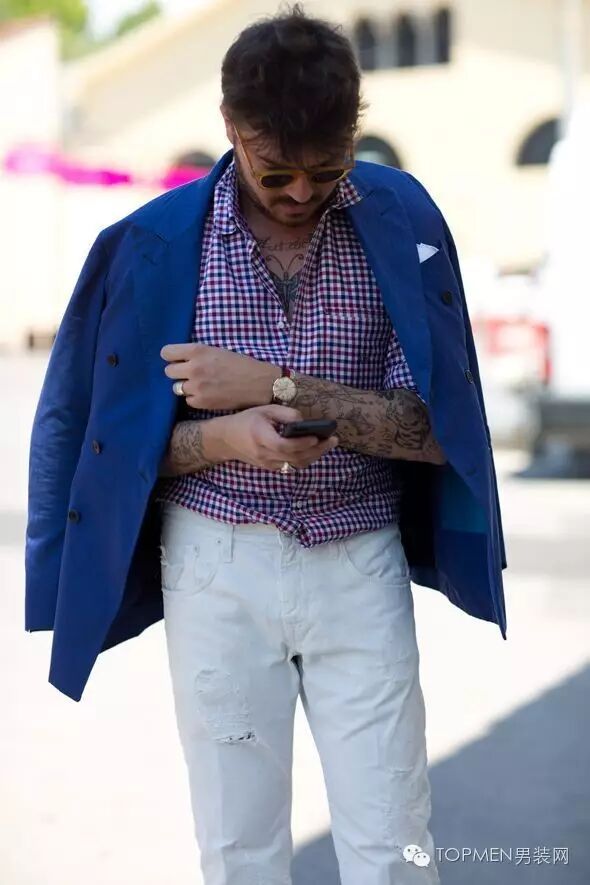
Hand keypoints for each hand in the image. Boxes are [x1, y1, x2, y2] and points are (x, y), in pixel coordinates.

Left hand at [160, 342, 275, 409]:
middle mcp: (194, 368)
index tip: (177, 360)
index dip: (171, 357)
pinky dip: (195, 398)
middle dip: (178, 372)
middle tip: (191, 374)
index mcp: (197, 351)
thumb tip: (178, 358)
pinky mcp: (201, 402)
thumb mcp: (217, 350)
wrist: (260, 384)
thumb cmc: (241, 364)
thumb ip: (196, 354)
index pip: (166, 353)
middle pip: (168, 371)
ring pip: (176, 387)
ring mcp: (196, 387)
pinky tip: (208, 394)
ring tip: (201, 385)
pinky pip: (188, 400)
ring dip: (186, 386)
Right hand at [219, 405, 338, 470]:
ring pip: (296, 464)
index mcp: (261, 438)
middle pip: (294, 458)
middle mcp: (264, 454)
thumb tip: (304, 421)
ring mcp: (268, 464)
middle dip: (317, 450)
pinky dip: (305, 459)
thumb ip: (285, 414)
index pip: (284, 446)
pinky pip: (292, 466)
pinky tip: (315, 450)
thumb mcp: (265, 410)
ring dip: (314, 456)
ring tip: (328, 444)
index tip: (316, 437)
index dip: (302, 444)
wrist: (227, 439)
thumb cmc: (247, 420)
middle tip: (333, 440)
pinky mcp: (271, 468)